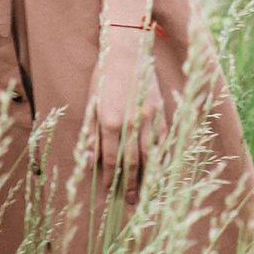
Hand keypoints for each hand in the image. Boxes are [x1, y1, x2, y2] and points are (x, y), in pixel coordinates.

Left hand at [83, 25, 166, 184]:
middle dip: (130, 183)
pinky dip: (162, 157)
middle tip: (129, 200)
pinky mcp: (161, 112)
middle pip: (132, 161)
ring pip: (151, 155)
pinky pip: (163, 141)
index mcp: (110, 121)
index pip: (110, 157)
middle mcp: (131, 123)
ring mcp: (149, 118)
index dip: (109, 176)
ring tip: (146, 192)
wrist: (127, 53)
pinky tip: (160, 168)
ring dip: (148, 176)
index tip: (107, 189)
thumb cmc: (104, 76)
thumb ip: (90, 133)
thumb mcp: (91, 103)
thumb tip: (89, 161)